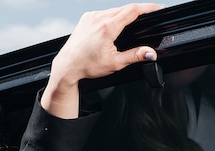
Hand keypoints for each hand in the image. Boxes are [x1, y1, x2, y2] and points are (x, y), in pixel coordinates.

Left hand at [41, 3, 163, 118]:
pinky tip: (114, 25)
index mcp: (107, 27)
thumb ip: (135, 56)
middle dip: (138, 12)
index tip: (158, 8)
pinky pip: (104, 12)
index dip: (148, 8)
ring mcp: (91, 16)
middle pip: (125, 9)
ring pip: (114, 10)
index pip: (133, 10)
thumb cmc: (87, 66)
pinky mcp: (87, 17)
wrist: (67, 66)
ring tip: (132, 23)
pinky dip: (112, 17)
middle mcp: (99, 18)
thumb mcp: (114, 63)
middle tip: (149, 16)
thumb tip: (151, 53)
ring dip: (124, 14)